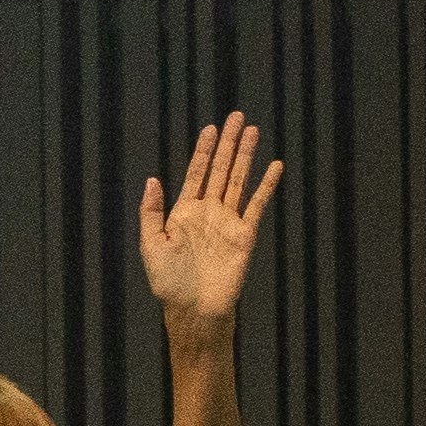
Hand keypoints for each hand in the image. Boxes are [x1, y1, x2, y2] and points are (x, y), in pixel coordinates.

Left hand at [136, 111, 283, 349]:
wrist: (194, 309)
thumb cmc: (168, 282)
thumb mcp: (151, 244)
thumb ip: (151, 212)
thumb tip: (152, 179)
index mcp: (184, 212)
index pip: (197, 173)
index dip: (204, 151)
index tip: (211, 128)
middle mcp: (208, 212)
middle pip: (221, 170)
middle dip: (228, 144)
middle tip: (237, 116)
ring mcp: (228, 221)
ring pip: (239, 180)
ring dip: (246, 156)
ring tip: (253, 131)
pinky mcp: (245, 234)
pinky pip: (257, 205)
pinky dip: (266, 185)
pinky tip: (274, 166)